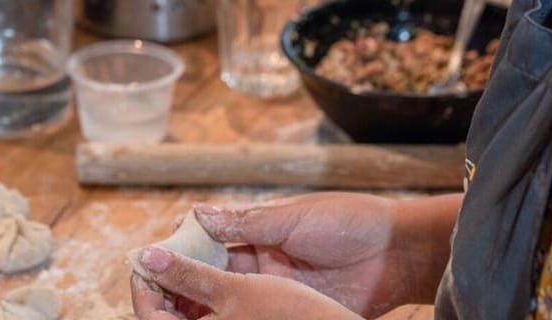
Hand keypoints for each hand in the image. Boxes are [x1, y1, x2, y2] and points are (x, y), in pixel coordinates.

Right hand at [130, 192, 459, 318]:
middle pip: (208, 276)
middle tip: (154, 295)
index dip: (178, 252)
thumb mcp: (292, 218)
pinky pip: (250, 317)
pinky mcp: (289, 312)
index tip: (152, 261)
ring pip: (223, 300)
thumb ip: (244, 221)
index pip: (205, 243)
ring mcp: (273, 290)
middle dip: (179, 283)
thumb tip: (196, 213)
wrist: (399, 254)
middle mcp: (259, 262)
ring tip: (170, 313)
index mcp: (258, 232)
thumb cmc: (349, 223)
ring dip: (198, 306)